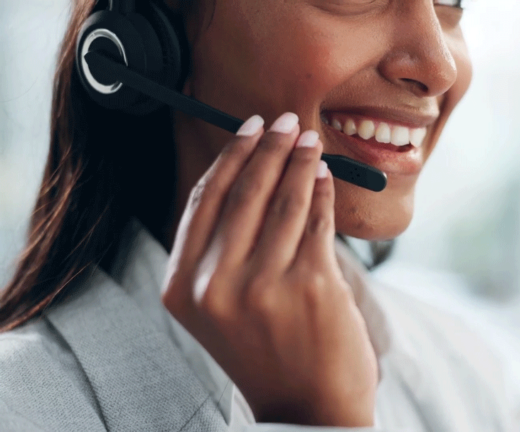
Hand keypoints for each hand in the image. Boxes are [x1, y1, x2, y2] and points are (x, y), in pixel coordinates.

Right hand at [161, 113, 377, 426]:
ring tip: (310, 140)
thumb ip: (222, 251)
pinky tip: (325, 175)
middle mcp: (216, 284)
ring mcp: (265, 286)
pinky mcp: (312, 286)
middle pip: (244, 193)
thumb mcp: (221, 308)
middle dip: (269, 147)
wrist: (307, 411)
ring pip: (284, 201)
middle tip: (286, 121)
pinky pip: (318, 221)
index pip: (204, 202)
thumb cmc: (267, 352)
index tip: (249, 128)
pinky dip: (323, 192)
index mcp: (183, 288)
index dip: (230, 158)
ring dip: (300, 161)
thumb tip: (252, 173)